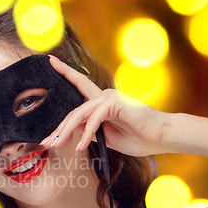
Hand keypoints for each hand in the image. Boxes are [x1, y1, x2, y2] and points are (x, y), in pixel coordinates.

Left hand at [41, 55, 169, 156]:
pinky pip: (93, 119)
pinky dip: (86, 134)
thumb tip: (70, 128)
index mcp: (101, 102)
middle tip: (46, 142)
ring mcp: (108, 96)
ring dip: (66, 132)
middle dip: (58, 129)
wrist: (161, 139)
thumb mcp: (106, 137)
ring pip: (79, 114)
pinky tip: (82, 146)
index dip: (65, 71)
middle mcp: (103, 95)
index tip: (50, 60)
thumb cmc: (138, 138)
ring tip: (57, 145)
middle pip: (73, 111)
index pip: (79, 85)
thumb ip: (89, 131)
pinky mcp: (114, 102)